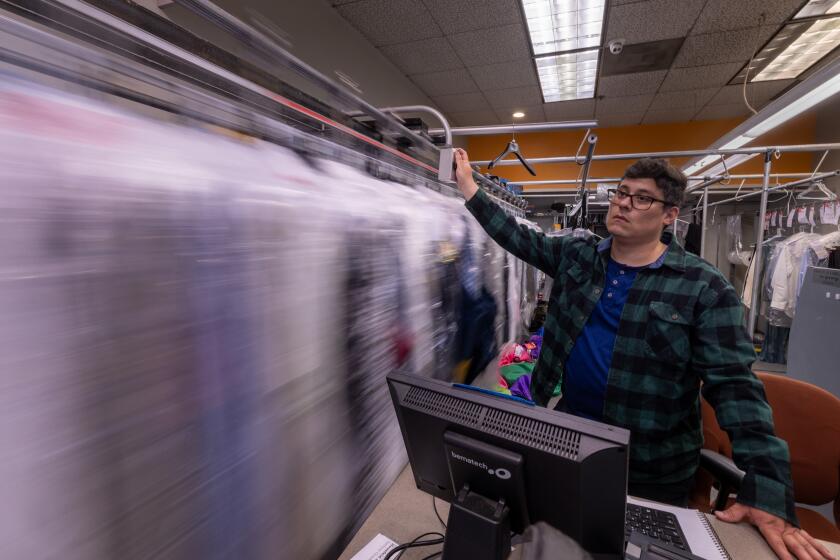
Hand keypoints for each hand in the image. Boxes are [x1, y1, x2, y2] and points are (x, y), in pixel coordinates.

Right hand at [453, 148, 478, 199]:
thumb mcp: (460, 167)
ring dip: (452, 163)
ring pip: (456, 164)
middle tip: (450, 155)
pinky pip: (454, 170)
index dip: (460, 150)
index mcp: (466, 162)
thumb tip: (457, 152)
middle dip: (454, 156)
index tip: (455, 149)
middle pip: (459, 158)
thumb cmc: (465, 178)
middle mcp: (464, 165)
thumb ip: (458, 159)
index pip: (463, 153)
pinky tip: (449, 170)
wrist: (465, 187)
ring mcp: (461, 170)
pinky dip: (451, 169)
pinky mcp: (459, 174)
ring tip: (448, 162)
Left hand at [715, 502, 834, 559]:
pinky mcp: (796, 527)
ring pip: (807, 544)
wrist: (769, 483)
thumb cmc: (757, 497)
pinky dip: (820, 548)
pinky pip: (810, 539)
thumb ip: (732, 513)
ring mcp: (792, 528)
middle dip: (807, 558)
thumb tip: (718, 514)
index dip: (784, 554)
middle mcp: (784, 528)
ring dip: (818, 555)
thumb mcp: (742, 505)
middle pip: (797, 546)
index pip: (778, 543)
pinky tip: (829, 557)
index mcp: (770, 525)